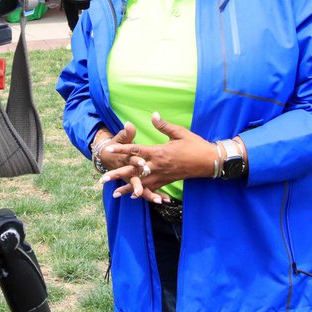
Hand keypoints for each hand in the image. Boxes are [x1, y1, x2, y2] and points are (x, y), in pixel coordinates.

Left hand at [101, 112, 216, 200]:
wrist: (208, 161)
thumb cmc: (195, 145)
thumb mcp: (180, 132)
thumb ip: (164, 125)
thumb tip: (153, 114)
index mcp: (159, 152)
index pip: (136, 151)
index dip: (121, 149)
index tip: (109, 149)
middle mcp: (158, 166)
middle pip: (134, 171)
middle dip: (118, 175)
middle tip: (102, 179)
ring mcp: (162, 175)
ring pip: (141, 183)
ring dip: (127, 189)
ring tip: (114, 193)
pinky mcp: (167, 181)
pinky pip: (152, 188)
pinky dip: (142, 193)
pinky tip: (134, 197)